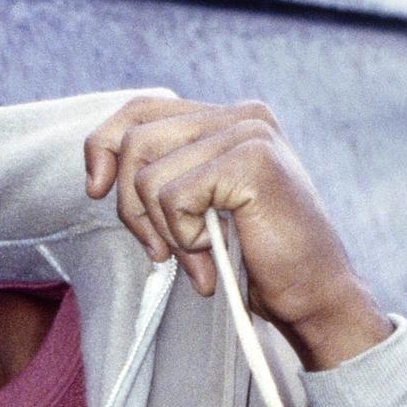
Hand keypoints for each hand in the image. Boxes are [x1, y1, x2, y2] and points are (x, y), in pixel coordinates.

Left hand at [84, 95, 392, 370]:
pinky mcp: (251, 161)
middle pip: (134, 141)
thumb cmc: (253, 261)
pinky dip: (183, 236)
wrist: (310, 296)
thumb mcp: (197, 210)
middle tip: (162, 251)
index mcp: (227, 119)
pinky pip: (173, 197)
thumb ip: (164, 177)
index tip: (96, 190)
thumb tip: (98, 176)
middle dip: (132, 208)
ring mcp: (249, 133)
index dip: (103, 145)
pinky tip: (213, 253)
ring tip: (198, 255)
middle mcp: (241, 115)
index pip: (140, 110)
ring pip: (149, 175)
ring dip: (163, 230)